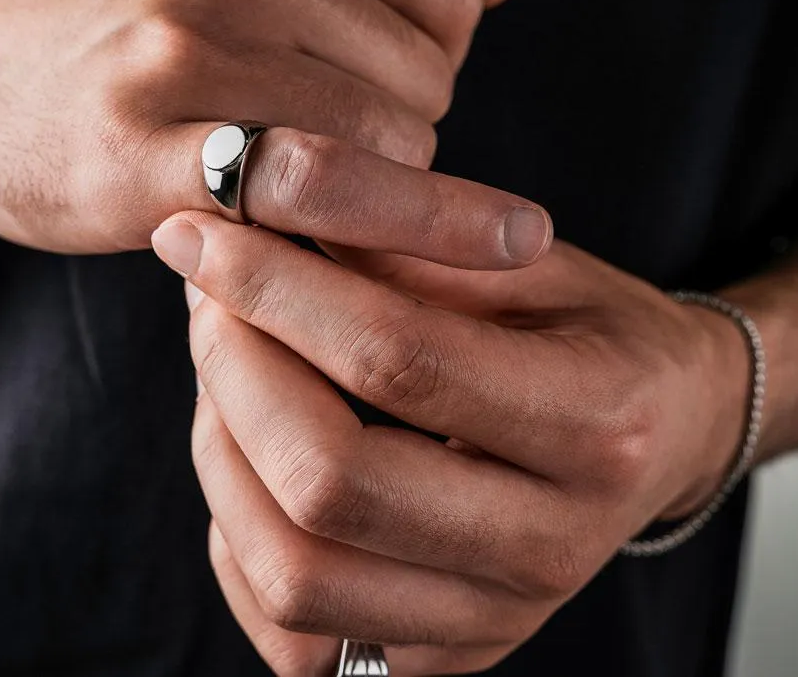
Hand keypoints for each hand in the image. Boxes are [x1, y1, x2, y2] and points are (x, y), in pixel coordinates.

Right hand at [0, 0, 516, 251]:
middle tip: (324, 146)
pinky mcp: (147, 151)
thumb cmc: (126, 21)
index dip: (433, 61)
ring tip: (298, 183)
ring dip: (371, 191)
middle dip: (399, 136)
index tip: (373, 88)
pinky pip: (307, 196)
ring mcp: (186, 51)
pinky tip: (307, 237)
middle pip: (427, 83)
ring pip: (388, 147)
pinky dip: (345, 231)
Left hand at [154, 181, 748, 674]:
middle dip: (236, 372)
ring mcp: (493, 618)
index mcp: (596, 423)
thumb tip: (266, 232)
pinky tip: (253, 455)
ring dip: (224, 453)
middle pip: (330, 482)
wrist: (662, 431)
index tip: (206, 237)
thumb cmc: (594, 335)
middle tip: (208, 300)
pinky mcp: (446, 652)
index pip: (397, 359)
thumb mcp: (528, 264)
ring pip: (295, 573)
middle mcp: (549, 544)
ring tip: (225, 372)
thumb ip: (409, 248)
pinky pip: (296, 629)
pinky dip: (242, 535)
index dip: (278, 289)